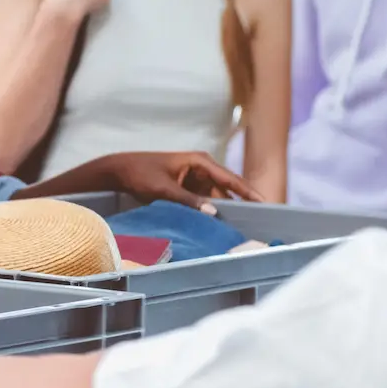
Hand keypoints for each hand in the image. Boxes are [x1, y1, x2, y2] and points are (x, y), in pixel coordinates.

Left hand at [96, 150, 259, 212]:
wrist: (121, 171)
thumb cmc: (141, 174)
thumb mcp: (164, 189)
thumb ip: (188, 200)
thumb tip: (214, 212)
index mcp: (200, 161)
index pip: (230, 178)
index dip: (248, 191)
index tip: (264, 203)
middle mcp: (202, 168)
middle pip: (228, 188)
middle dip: (242, 202)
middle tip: (259, 220)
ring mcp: (197, 178)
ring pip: (218, 197)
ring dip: (227, 210)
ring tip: (243, 226)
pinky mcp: (190, 188)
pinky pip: (207, 201)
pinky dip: (213, 211)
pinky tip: (222, 224)